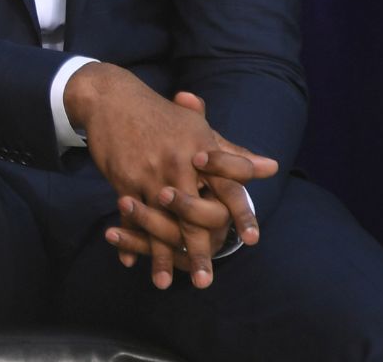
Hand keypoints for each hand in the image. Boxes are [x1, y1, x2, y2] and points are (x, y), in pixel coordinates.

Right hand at [64, 65, 276, 287]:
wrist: (111, 99)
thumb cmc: (160, 114)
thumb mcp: (198, 128)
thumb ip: (233, 154)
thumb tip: (272, 167)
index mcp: (202, 150)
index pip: (229, 185)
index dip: (241, 213)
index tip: (252, 240)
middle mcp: (179, 164)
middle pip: (193, 215)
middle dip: (199, 249)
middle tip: (204, 280)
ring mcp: (150, 174)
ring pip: (159, 223)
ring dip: (161, 256)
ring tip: (164, 283)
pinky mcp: (124, 179)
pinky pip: (129, 215)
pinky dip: (128, 239)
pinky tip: (130, 262)